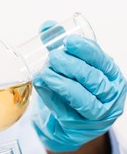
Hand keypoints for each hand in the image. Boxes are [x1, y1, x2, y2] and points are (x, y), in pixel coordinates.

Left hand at [32, 23, 126, 151]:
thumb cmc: (75, 90)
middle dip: (71, 66)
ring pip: (82, 98)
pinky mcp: (79, 127)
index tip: (67, 41)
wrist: (70, 124)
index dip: (85, 50)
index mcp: (111, 75)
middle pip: (93, 79)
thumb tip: (47, 25)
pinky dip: (52, 99)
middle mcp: (110, 95)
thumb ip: (61, 48)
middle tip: (52, 57)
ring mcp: (97, 114)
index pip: (101, 60)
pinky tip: (42, 88)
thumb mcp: (74, 68)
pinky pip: (66, 112)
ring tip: (44, 74)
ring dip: (61, 84)